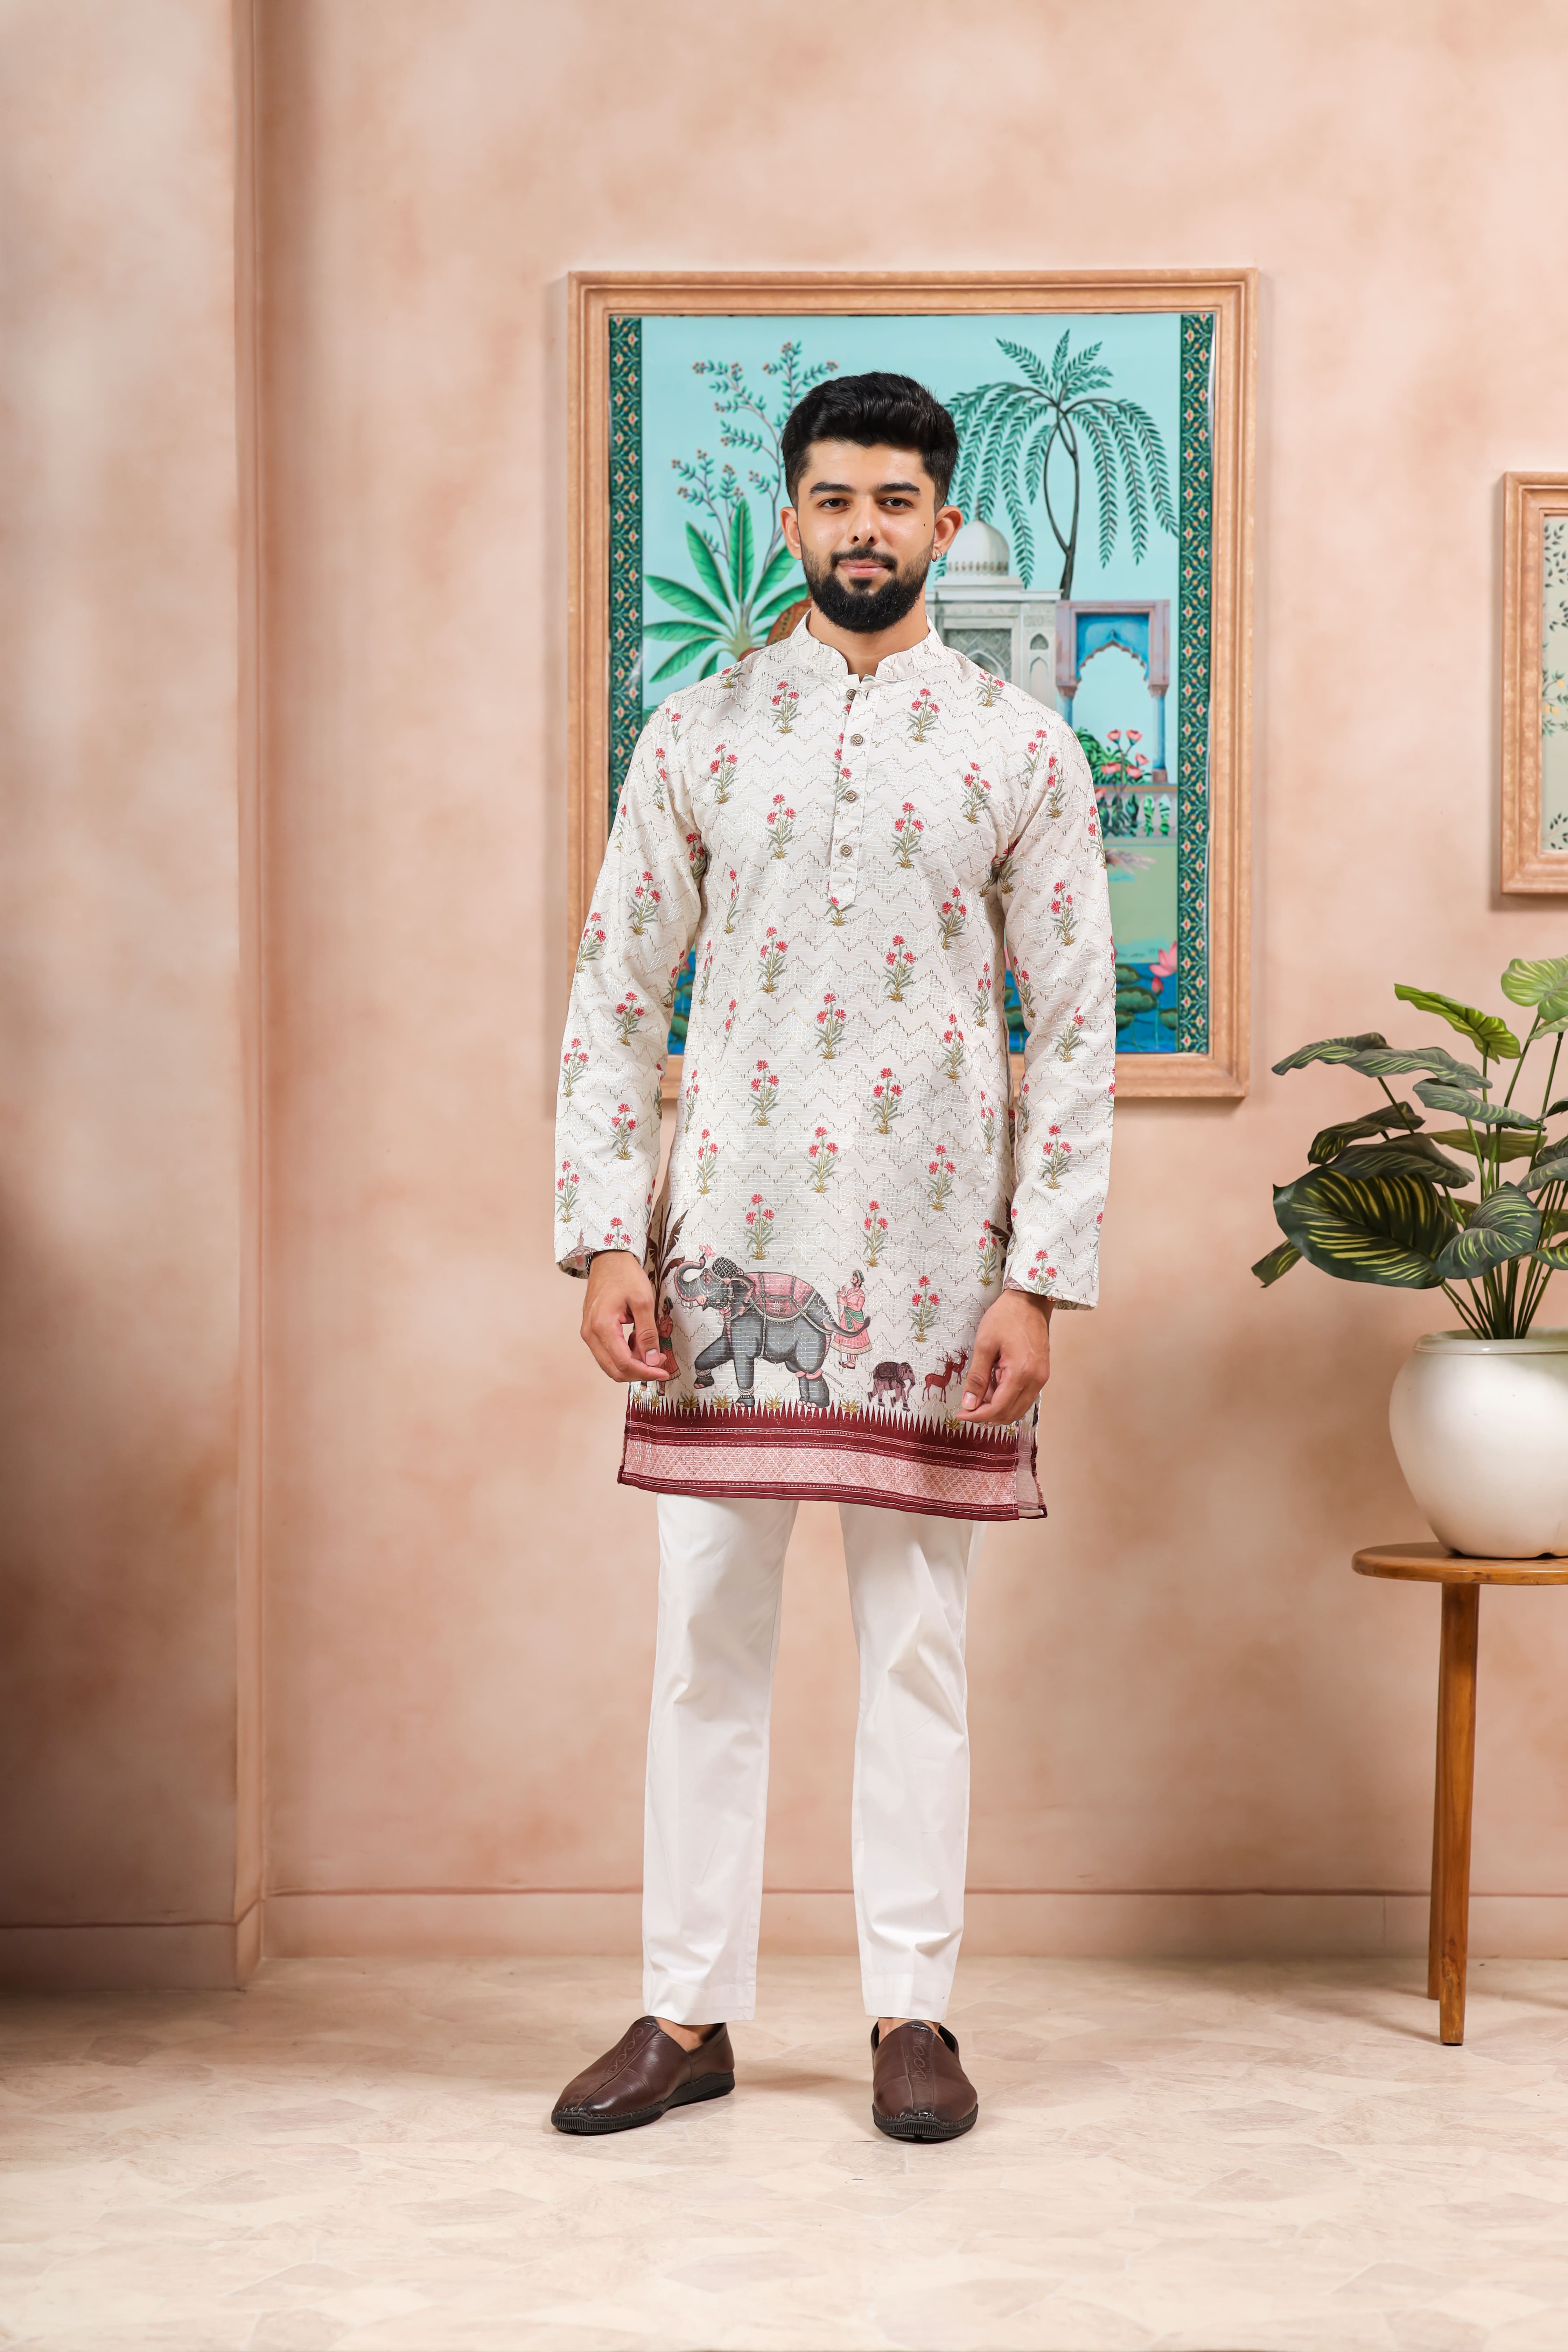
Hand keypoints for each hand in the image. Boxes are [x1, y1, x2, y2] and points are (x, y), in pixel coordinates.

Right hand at [581, 1250, 671, 1384]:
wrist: (609, 1260)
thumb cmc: (624, 1275)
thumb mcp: (643, 1302)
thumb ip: (648, 1333)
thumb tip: (653, 1360)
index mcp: (601, 1326)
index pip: (623, 1363)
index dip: (645, 1372)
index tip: (663, 1372)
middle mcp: (590, 1333)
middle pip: (614, 1369)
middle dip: (639, 1371)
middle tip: (660, 1363)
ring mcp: (588, 1332)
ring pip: (610, 1363)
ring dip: (632, 1363)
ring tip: (650, 1347)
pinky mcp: (591, 1330)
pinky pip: (607, 1352)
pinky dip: (625, 1354)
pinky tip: (637, 1340)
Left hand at [958, 1289, 1051, 1424]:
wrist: (1030, 1300)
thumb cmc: (1006, 1317)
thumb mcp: (984, 1345)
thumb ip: (977, 1377)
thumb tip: (969, 1403)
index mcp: (1021, 1372)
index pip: (998, 1408)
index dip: (977, 1415)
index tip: (961, 1414)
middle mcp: (1036, 1379)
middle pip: (1010, 1414)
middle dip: (987, 1415)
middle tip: (967, 1407)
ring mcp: (1041, 1377)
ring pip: (1019, 1408)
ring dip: (998, 1408)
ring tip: (979, 1394)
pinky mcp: (1041, 1373)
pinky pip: (1024, 1396)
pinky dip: (1008, 1399)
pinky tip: (994, 1387)